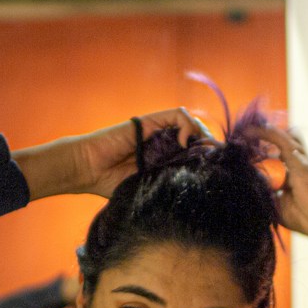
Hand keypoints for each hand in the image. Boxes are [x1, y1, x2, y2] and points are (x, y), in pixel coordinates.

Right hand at [13, 108, 214, 200]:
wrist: (88, 170)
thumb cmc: (111, 185)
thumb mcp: (148, 189)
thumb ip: (168, 185)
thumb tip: (198, 193)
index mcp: (165, 161)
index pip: (195, 154)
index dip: (209, 159)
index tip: (218, 171)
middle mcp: (164, 143)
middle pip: (198, 137)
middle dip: (210, 148)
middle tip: (216, 162)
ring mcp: (158, 131)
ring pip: (192, 123)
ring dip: (202, 135)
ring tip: (201, 151)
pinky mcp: (150, 121)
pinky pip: (178, 114)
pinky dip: (187, 125)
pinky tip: (182, 142)